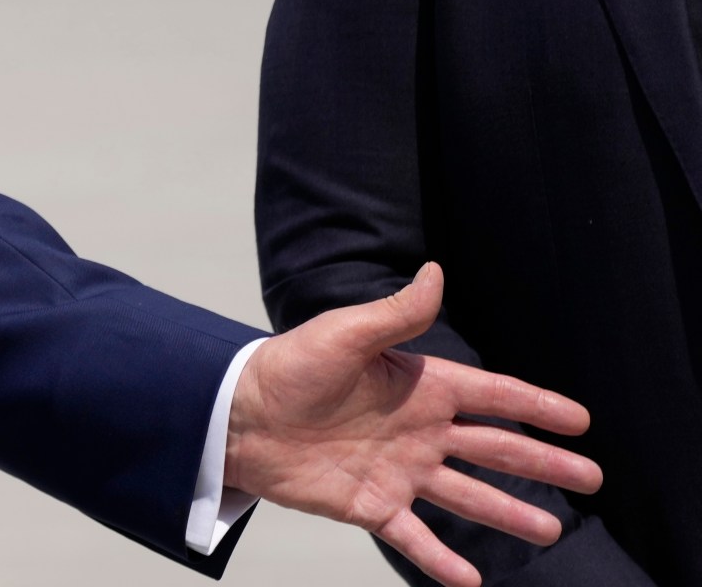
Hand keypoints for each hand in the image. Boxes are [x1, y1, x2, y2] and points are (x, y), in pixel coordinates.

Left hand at [226, 263, 600, 586]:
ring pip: (468, 496)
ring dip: (509, 514)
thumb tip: (435, 272)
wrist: (236, 416)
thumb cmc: (286, 368)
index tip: (581, 420)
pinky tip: (473, 581)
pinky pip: (415, 537)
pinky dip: (443, 560)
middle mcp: (418, 430)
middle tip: (592, 480)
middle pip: (495, 448)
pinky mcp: (370, 505)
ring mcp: (398, 470)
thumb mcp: (343, 335)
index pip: (492, 395)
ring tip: (551, 532)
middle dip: (544, 464)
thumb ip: (395, 314)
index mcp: (419, 385)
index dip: (537, 406)